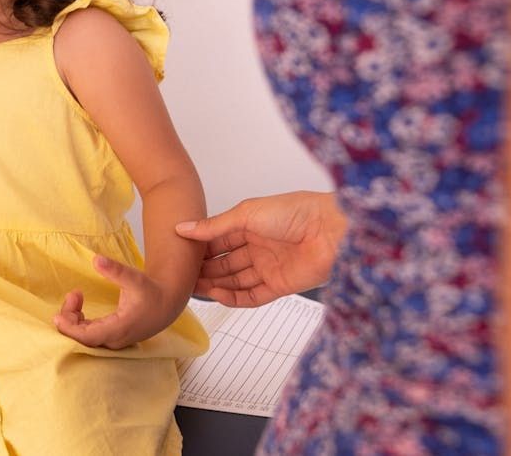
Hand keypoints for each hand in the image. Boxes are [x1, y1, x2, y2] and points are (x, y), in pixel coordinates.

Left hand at [54, 255, 165, 348]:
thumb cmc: (152, 291)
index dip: (70, 329)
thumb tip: (97, 259)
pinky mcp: (112, 336)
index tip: (57, 317)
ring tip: (75, 296)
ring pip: (85, 336)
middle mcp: (115, 339)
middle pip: (83, 338)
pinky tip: (79, 308)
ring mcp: (113, 340)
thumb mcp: (134, 278)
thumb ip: (115, 270)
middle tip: (73, 295)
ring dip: (74, 319)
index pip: (88, 337)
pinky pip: (90, 334)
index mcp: (120, 328)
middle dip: (70, 319)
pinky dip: (81, 322)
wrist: (167, 304)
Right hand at [177, 191, 344, 306]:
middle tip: (181, 277)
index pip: (217, 240)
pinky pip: (252, 296)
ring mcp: (268, 267)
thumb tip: (182, 228)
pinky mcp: (280, 286)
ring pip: (235, 280)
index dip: (198, 248)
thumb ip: (214, 226)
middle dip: (203, 270)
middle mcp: (258, 246)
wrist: (332, 230)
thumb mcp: (246, 214)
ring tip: (192, 288)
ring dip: (214, 284)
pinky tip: (217, 295)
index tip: (178, 255)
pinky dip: (234, 297)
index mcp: (249, 225)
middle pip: (224, 262)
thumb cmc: (294, 212)